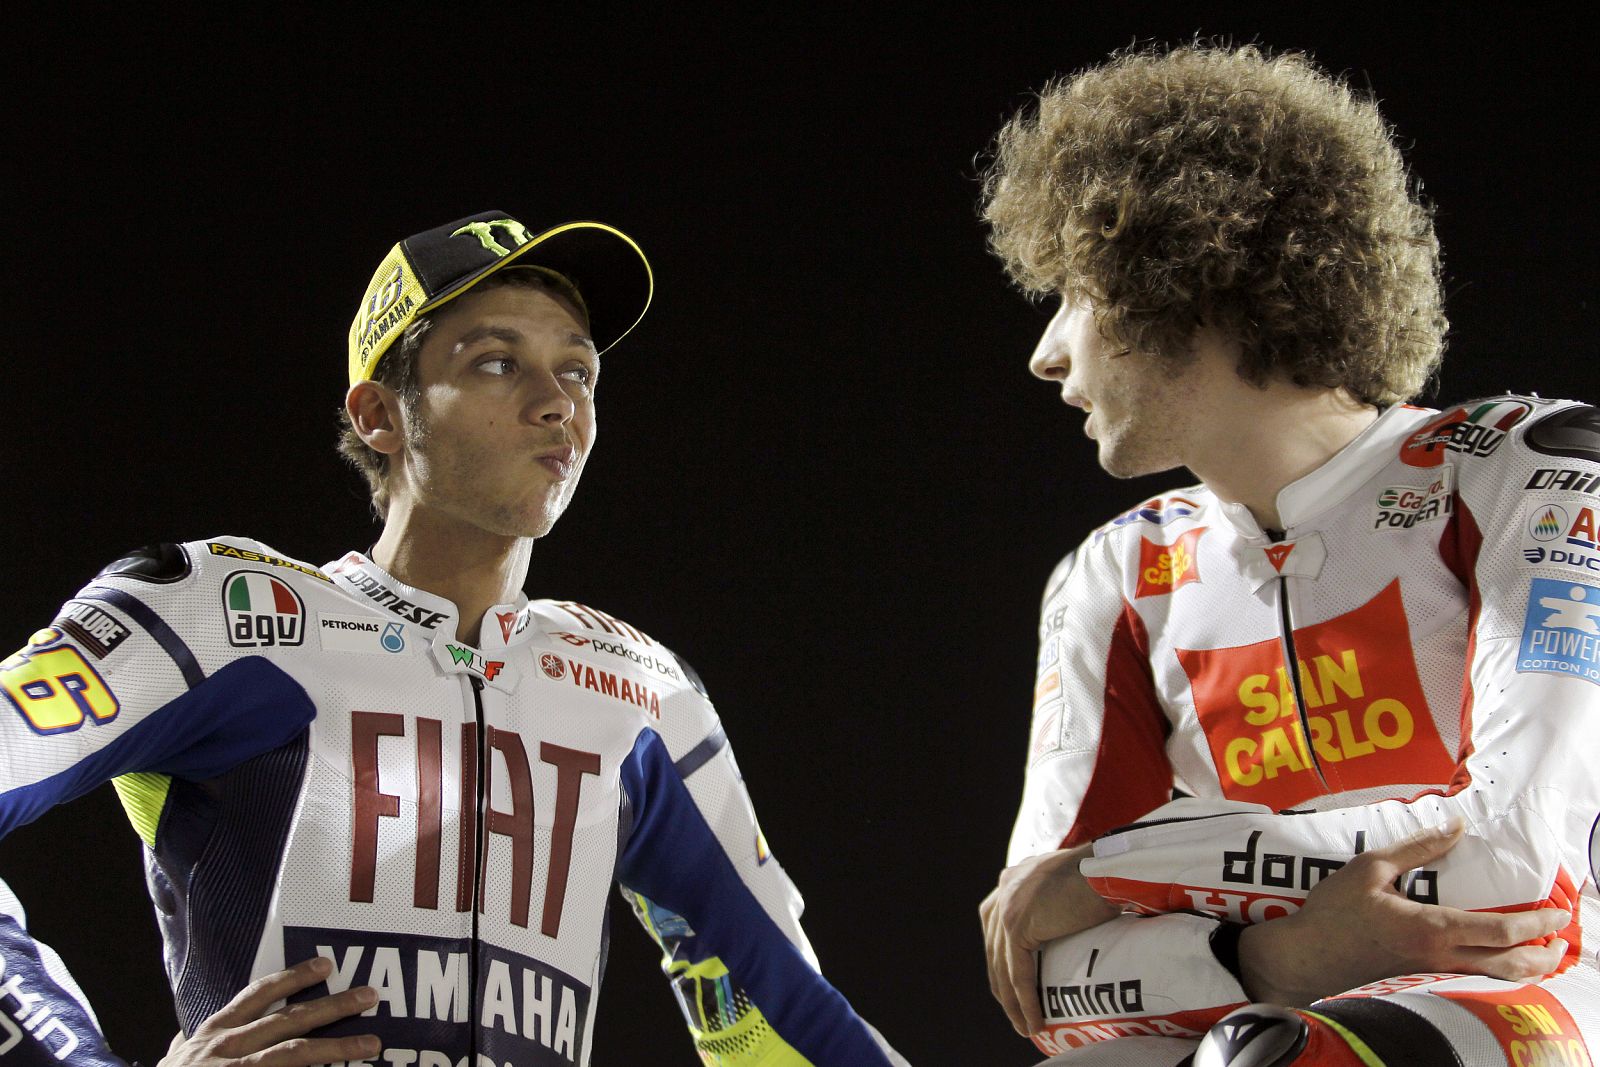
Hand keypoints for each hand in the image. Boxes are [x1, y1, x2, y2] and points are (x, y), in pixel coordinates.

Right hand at [158, 956, 380, 1065]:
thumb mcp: (171, 1064)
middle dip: (332, 1006)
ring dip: (337, 1048)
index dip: (293, 978)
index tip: (325, 965)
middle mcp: (226, 1049)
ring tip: (372, 1044)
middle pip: (288, 1021)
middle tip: (370, 995)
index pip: (257, 996)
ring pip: (293, 1054)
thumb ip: (182, 1049)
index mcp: (213, 1034)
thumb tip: (182, 1039)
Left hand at [979, 843, 1118, 1035]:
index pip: (996, 929)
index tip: (1012, 987)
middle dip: (1003, 985)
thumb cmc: (1104, 877)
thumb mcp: (1067, 885)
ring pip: (1003, 966)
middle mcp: (1004, 889)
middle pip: (994, 948)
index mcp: (1012, 879)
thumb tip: (1060, 928)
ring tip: (1024, 1026)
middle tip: (1016, 1014)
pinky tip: (1033, 1021)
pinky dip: (1025, 1001)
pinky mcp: (1018, 924)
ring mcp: (1008, 906)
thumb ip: (1052, 902)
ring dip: (1013, 1002)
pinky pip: (1019, 973)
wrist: (1110, 869)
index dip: (1002, 962)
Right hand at [1237, 821, 1571, 1006]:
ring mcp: (1429, 973)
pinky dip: (1496, 973)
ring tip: (1540, 957)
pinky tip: (1495, 963)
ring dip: (1525, 968)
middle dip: (1542, 955)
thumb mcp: (1371, 868)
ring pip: (1493, 978)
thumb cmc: (1333, 912)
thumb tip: (1454, 828)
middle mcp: (1439, 957)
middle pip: (1509, 965)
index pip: (1501, 930)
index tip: (1557, 915)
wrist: (1305, 957)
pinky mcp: (1417, 980)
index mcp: (1432, 928)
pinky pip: (1471, 980)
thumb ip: (1416, 848)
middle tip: (1559, 942)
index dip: (1537, 924)